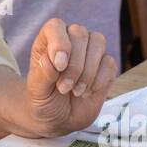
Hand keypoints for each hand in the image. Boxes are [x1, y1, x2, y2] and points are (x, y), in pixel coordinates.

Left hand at [22, 20, 117, 137]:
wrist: (58, 119)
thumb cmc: (43, 100)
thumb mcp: (36, 91)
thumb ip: (42, 74)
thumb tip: (51, 61)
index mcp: (48, 41)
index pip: (56, 26)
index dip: (60, 43)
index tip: (59, 67)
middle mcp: (70, 40)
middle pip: (80, 33)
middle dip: (74, 64)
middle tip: (64, 88)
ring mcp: (89, 51)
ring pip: (98, 42)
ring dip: (88, 71)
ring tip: (75, 91)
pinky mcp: (105, 66)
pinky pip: (109, 62)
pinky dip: (99, 80)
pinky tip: (86, 92)